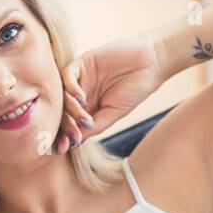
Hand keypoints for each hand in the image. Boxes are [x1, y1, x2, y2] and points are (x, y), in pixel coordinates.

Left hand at [54, 35, 163, 154]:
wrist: (150, 64)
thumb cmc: (135, 90)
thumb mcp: (115, 113)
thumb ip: (95, 126)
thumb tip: (75, 142)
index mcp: (87, 108)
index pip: (68, 123)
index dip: (63, 136)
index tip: (63, 149)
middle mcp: (79, 94)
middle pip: (61, 111)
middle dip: (64, 127)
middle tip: (72, 138)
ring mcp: (80, 78)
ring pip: (63, 96)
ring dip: (71, 110)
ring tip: (85, 120)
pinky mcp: (82, 62)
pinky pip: (67, 76)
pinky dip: (71, 89)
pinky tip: (82, 99)